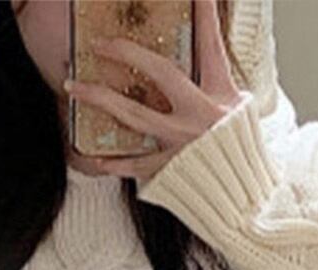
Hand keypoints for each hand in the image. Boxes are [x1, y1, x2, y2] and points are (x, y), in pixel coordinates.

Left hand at [64, 0, 247, 184]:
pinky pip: (135, 164)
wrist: (245, 203)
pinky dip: (115, 162)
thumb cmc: (241, 154)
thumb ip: (217, 83)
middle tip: (98, 44)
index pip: (210, 47)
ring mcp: (180, 146)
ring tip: (73, 88)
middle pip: (158, 75)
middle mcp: (198, 118)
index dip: (204, 15)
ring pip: (133, 116)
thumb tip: (206, 52)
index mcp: (218, 98)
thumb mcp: (238, 111)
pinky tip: (96, 157)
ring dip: (100, 99)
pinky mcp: (170, 173)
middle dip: (127, 53)